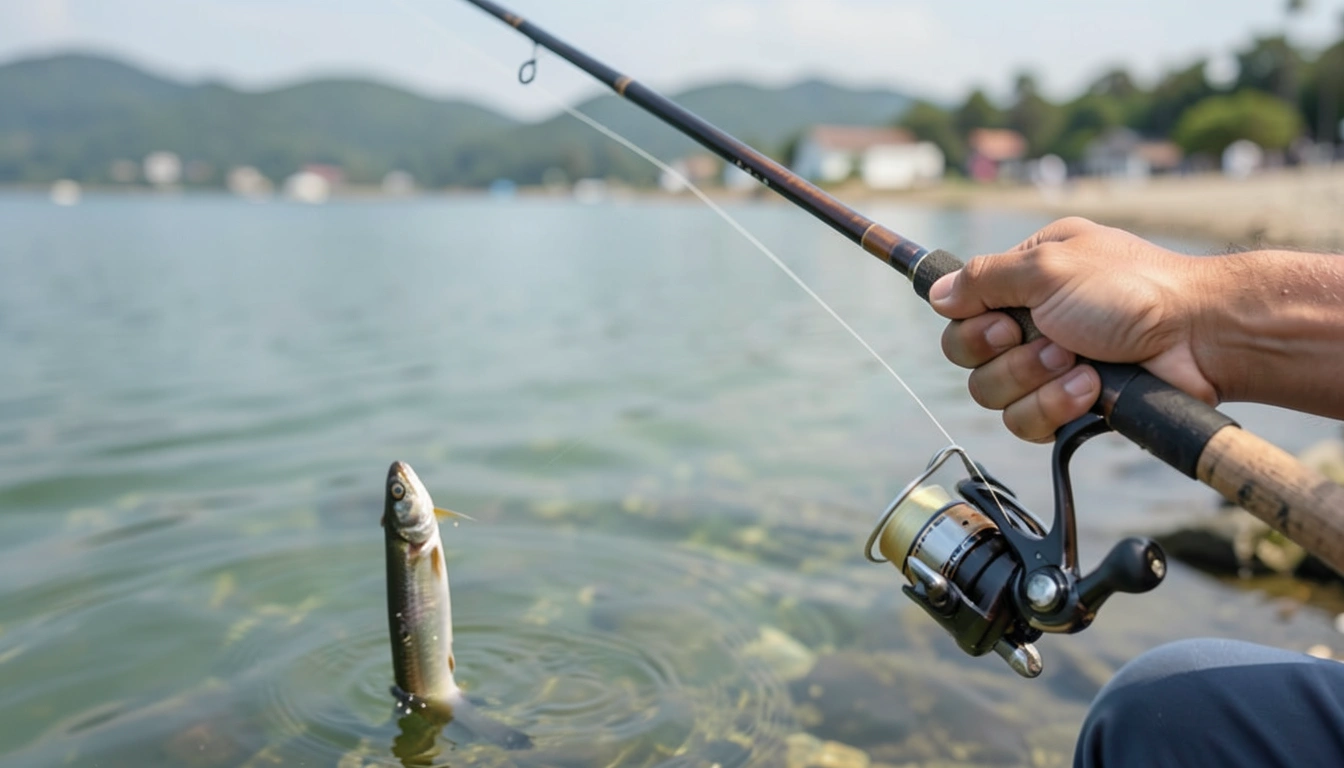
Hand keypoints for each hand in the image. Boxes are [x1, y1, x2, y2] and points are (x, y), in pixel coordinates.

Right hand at [929, 217, 1218, 441]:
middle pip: (969, 358)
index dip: (973, 326)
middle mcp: (1032, 320)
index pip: (961, 311)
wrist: (1199, 337)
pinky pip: (1025, 422)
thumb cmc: (1133, 288)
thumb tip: (936, 295)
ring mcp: (1049, 366)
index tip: (1003, 323)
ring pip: (992, 396)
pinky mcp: (1068, 405)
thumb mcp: (1049, 266)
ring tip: (1080, 362)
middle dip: (1007, 355)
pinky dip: (1055, 405)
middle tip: (1052, 338)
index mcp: (1026, 277)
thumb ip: (984, 279)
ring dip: (1034, 380)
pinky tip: (1091, 387)